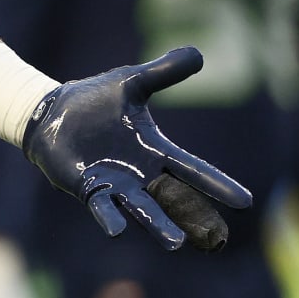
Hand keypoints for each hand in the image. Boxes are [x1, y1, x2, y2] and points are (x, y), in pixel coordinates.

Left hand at [23, 46, 251, 250]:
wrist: (52, 112)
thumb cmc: (95, 99)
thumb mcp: (131, 82)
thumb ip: (162, 73)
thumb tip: (198, 54)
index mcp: (155, 150)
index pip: (192, 170)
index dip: (217, 184)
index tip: (247, 202)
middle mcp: (140, 173)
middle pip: (173, 199)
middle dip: (192, 216)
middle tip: (215, 238)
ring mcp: (115, 184)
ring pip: (142, 209)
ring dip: (158, 225)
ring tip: (176, 244)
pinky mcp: (88, 189)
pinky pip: (102, 207)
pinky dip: (110, 217)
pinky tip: (118, 231)